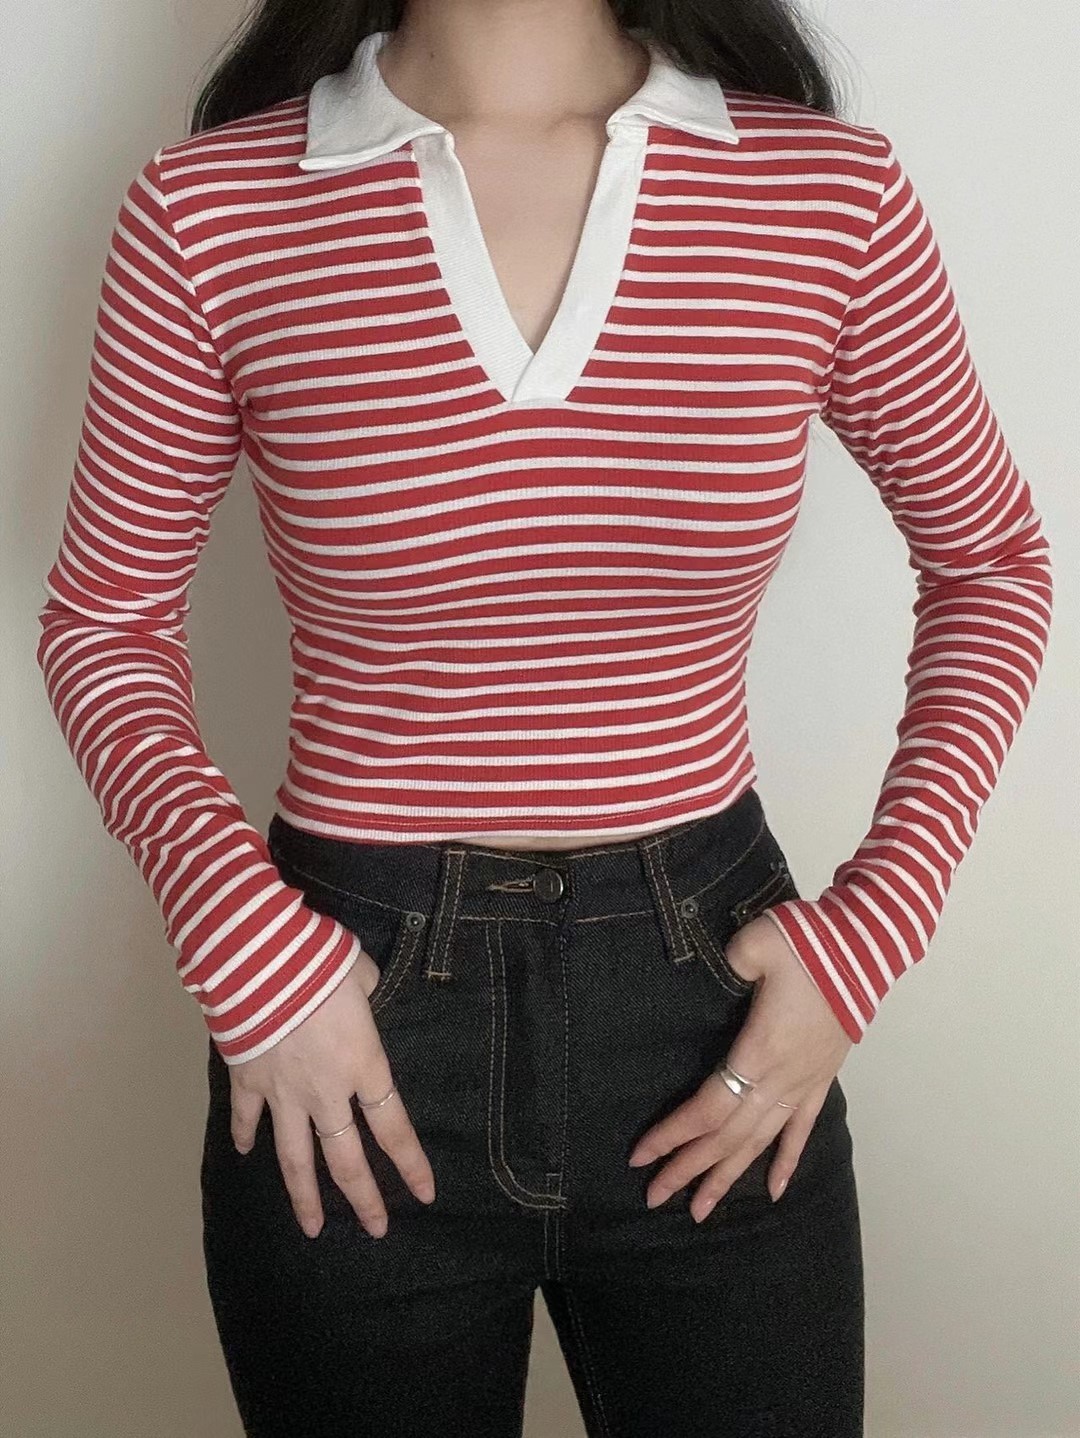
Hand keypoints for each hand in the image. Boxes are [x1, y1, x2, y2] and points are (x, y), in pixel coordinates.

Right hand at [227, 949, 435, 1238]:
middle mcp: (326, 1092)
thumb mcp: (361, 975)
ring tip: (312, 1228)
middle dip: (364, 1198)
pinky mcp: (247, 1080)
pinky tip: (245, 1154)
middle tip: (376, 1229)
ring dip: (304, 1196)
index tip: (425, 1195)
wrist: (259, 962)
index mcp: (364, 1066)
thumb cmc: (319, 964)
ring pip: (295, 1158)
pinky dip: (245, 1136)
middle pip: (347, 1159)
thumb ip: (367, 993)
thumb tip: (361, 990)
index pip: (394, 1129)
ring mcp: (283, 1093)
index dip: (410, 1164)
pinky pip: (245, 1117)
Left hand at [627, 913, 851, 1218]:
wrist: (868, 945)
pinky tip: (773, 1190)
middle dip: (690, 1169)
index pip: (708, 1107)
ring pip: (761, 1141)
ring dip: (728, 1177)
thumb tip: (724, 969)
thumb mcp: (759, 941)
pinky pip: (802, 1128)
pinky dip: (787, 1161)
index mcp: (759, 1051)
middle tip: (654, 1198)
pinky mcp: (823, 1077)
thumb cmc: (810, 943)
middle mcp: (781, 1078)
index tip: (641, 1157)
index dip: (673, 1135)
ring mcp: (805, 1082)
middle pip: (728, 1136)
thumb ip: (733, 961)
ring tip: (699, 1211)